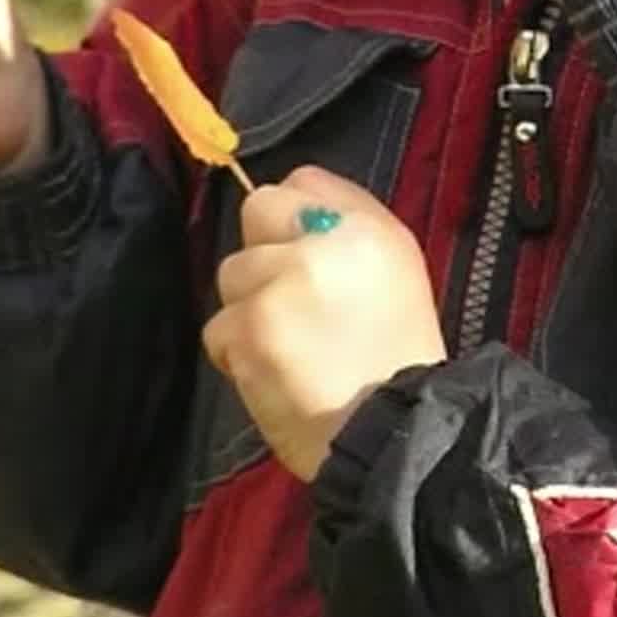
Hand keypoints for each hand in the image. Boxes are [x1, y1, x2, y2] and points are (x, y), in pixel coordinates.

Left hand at [203, 165, 446, 480]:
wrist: (393, 434)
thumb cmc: (398, 359)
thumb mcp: (397, 275)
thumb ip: (348, 234)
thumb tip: (293, 218)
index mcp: (368, 228)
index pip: (303, 181)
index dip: (295, 220)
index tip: (304, 257)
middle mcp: (323, 245)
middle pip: (257, 211)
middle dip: (264, 252)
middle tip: (290, 301)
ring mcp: (280, 284)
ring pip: (232, 273)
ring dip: (248, 307)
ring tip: (286, 346)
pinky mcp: (248, 329)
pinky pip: (218, 327)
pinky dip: (237, 352)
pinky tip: (271, 373)